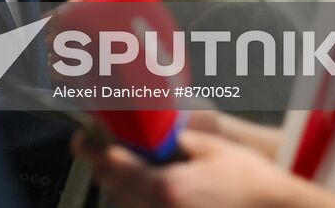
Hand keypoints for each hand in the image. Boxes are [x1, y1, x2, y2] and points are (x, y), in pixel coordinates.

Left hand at [74, 128, 312, 207]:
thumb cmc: (250, 180)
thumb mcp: (212, 148)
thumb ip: (179, 139)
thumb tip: (158, 133)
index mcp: (167, 186)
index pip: (116, 167)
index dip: (96, 151)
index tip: (84, 140)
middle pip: (116, 190)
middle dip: (105, 169)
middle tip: (98, 150)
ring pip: (129, 205)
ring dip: (121, 186)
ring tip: (121, 166)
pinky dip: (140, 199)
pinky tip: (149, 186)